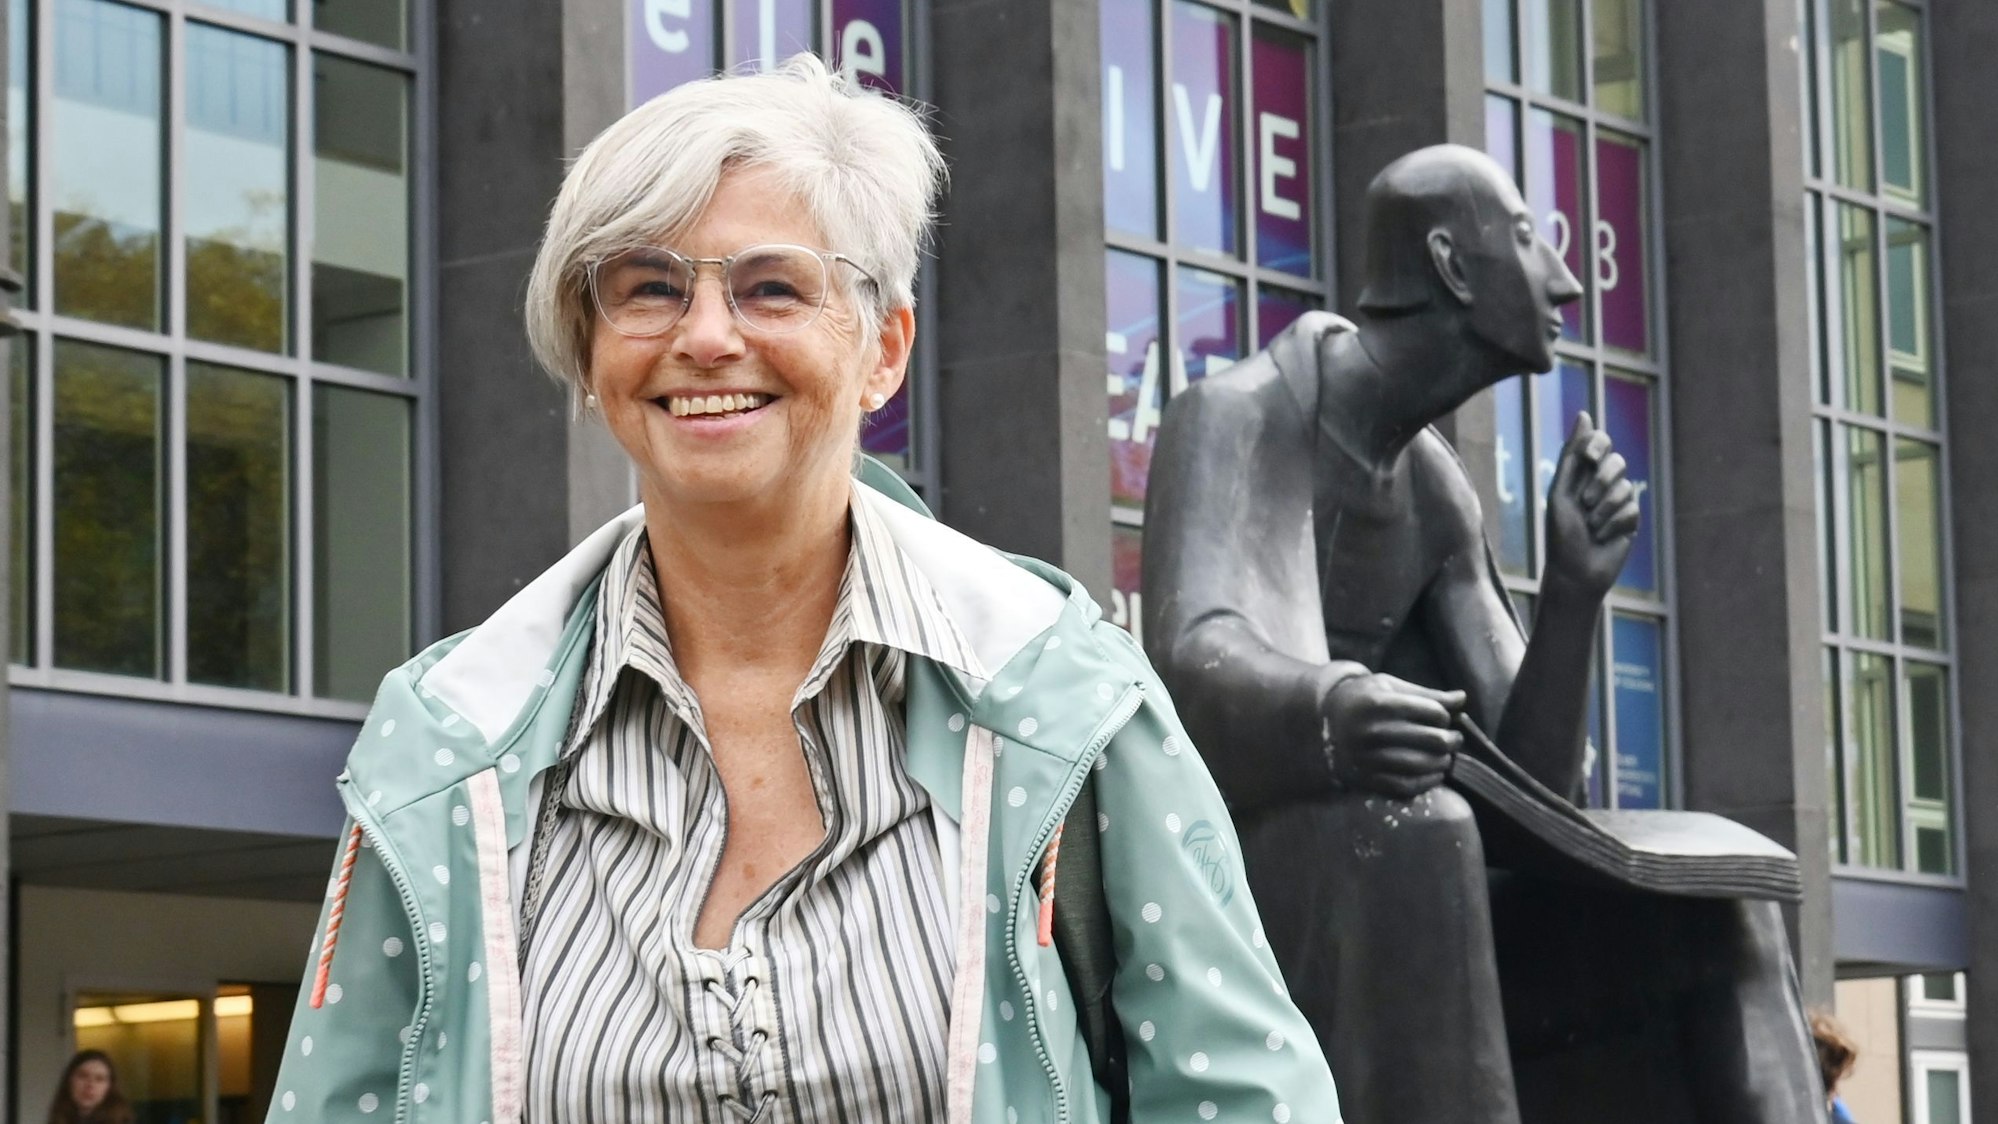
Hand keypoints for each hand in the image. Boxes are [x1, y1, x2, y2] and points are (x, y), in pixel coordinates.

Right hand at [1320, 673, 1465, 799]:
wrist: (1327, 722)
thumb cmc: (1365, 699)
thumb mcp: (1390, 687)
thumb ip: (1427, 695)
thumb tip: (1463, 699)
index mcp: (1379, 703)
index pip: (1433, 713)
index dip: (1445, 716)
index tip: (1442, 719)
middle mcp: (1371, 732)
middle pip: (1433, 741)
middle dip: (1451, 740)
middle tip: (1453, 739)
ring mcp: (1368, 758)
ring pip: (1423, 766)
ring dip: (1443, 763)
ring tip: (1445, 757)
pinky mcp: (1367, 779)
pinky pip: (1407, 787)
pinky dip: (1427, 782)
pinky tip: (1433, 773)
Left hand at [1543, 412, 1639, 600]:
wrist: (1574, 571)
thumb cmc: (1560, 533)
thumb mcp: (1560, 492)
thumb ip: (1572, 455)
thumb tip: (1584, 414)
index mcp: (1580, 473)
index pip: (1598, 441)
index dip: (1597, 445)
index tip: (1588, 458)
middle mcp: (1600, 483)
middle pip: (1616, 461)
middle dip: (1601, 481)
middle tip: (1585, 502)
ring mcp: (1617, 501)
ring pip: (1625, 487)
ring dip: (1604, 509)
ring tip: (1590, 526)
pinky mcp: (1630, 519)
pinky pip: (1632, 509)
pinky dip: (1613, 524)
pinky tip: (1602, 538)